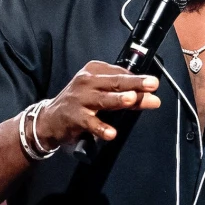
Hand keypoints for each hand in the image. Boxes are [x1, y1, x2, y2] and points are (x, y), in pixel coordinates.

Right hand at [34, 61, 159, 148]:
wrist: (50, 119)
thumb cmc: (80, 102)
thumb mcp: (101, 93)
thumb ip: (125, 94)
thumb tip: (151, 98)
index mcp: (94, 70)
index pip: (120, 74)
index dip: (137, 80)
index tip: (153, 85)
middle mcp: (86, 81)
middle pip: (115, 82)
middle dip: (134, 83)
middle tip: (152, 84)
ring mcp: (80, 99)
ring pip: (103, 99)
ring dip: (118, 99)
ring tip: (132, 99)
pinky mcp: (74, 117)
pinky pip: (90, 123)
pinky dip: (101, 128)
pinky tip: (111, 133)